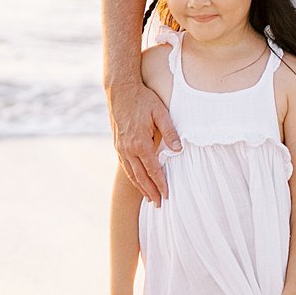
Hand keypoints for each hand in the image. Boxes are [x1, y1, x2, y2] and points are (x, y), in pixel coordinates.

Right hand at [110, 76, 180, 205]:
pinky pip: (125, 166)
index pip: (153, 170)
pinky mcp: (117, 144)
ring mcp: (120, 147)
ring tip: (149, 197)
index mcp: (140, 143)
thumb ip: (170, 132)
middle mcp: (128, 149)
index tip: (167, 195)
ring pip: (131, 173)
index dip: (161, 184)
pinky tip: (137, 180)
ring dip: (140, 187)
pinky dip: (132, 177)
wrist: (120, 90)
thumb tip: (178, 150)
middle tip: (158, 204)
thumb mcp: (160, 112)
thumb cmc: (142, 99)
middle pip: (141, 176)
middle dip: (150, 191)